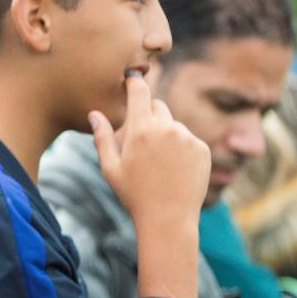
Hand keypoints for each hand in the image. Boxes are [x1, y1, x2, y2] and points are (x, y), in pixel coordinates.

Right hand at [90, 74, 209, 227]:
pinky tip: (174, 171)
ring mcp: (187, 138)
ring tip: (159, 165)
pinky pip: (188, 140)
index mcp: (140, 130)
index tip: (132, 77)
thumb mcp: (110, 168)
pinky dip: (181, 149)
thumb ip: (102, 137)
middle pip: (157, 107)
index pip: (140, 92)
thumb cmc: (133, 195)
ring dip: (166, 135)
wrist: (168, 220)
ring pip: (174, 126)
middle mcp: (166, 128)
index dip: (135, 82)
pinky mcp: (202, 150)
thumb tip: (94, 114)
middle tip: (141, 141)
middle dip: (149, 116)